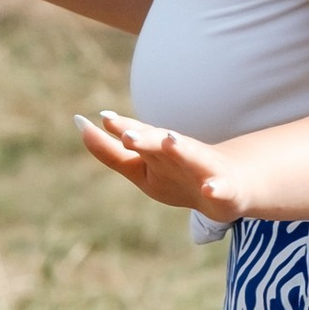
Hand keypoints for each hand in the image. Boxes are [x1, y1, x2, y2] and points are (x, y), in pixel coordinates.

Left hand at [76, 109, 241, 221]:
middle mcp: (180, 153)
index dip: (123, 128)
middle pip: (161, 142)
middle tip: (127, 135)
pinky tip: (209, 190)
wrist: (229, 188)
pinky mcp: (224, 188)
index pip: (139, 134)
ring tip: (171, 141)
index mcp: (157, 149)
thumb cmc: (177, 175)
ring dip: (181, 148)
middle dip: (146, 137)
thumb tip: (79, 123)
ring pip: (192, 155)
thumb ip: (108, 151)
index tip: (105, 120)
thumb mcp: (139, 168)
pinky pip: (221, 188)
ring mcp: (203, 169)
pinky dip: (216, 188)